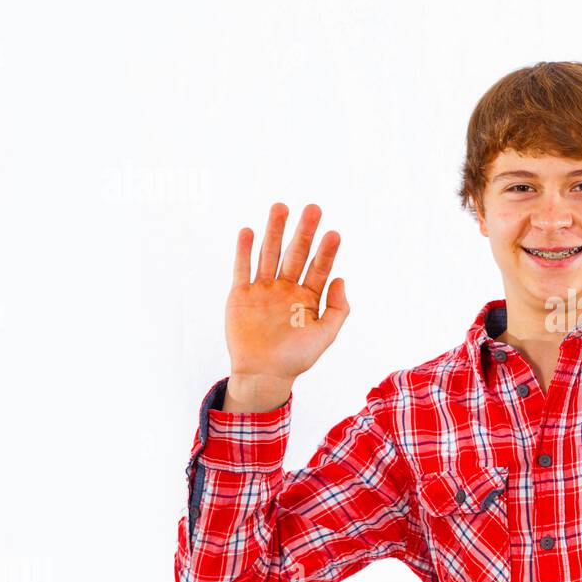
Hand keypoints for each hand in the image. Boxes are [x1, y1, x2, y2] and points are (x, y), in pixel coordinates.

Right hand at [225, 203, 349, 389]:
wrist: (263, 374)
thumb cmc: (296, 358)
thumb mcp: (325, 335)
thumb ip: (337, 309)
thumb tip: (340, 279)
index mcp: (308, 297)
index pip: (319, 268)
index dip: (327, 251)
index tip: (334, 233)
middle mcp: (286, 289)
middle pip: (296, 254)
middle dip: (304, 232)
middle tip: (313, 208)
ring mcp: (263, 290)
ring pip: (269, 254)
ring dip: (274, 231)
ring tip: (280, 207)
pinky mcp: (241, 295)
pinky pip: (243, 269)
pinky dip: (245, 251)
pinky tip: (249, 232)